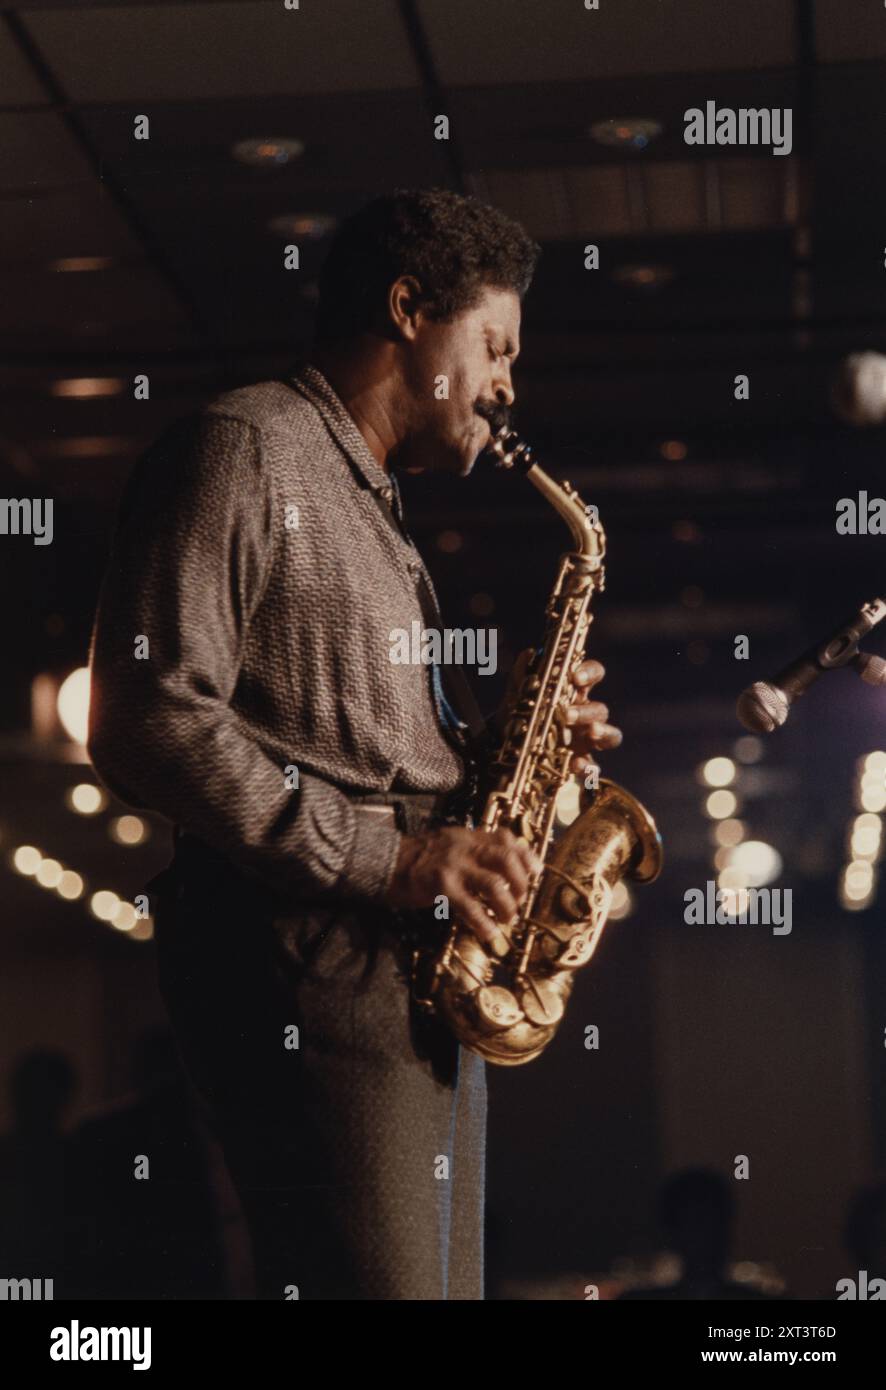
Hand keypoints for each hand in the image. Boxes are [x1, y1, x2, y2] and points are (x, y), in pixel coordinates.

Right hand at [384, 826, 541, 952]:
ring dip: (507, 905)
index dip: (526, 855)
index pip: (506, 839)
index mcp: (467, 836)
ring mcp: (453, 866)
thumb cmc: (416, 857)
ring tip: (508, 919)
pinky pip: (471, 907)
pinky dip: (484, 923)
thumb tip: (498, 867)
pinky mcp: (441, 886)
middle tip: (519, 900)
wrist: (382, 861)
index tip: (536, 872)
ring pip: (494, 884)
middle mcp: (464, 847)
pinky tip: (489, 933)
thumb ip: (471, 849)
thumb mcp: (447, 843)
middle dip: (520, 883)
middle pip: (506, 859)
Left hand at [496, 649, 622, 777]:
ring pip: (611, 735)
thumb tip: (529, 653)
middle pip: (599, 709)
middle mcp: (585, 714)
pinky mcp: (582, 761)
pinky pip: (594, 765)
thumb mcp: (517, 693)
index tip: (576, 677)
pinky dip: (589, 766)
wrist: (508, 743)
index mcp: (574, 692)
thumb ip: (522, 674)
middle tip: (567, 715)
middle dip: (586, 711)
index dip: (590, 673)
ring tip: (591, 733)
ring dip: (604, 732)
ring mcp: (587, 739)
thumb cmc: (522, 711)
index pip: (593, 675)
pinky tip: (577, 766)